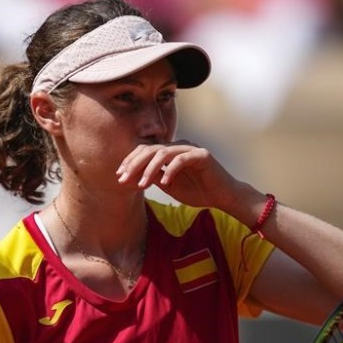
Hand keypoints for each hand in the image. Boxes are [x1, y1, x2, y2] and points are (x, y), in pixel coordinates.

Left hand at [117, 142, 238, 209]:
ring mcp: (190, 149)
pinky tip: (164, 184)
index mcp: (169, 152)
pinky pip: (181, 160)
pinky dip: (170, 171)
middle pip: (150, 149)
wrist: (222, 196)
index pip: (145, 150)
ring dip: (149, 169)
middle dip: (134, 164)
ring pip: (163, 153)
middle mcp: (178, 146)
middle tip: (124, 179)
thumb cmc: (197, 191)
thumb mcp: (169, 185)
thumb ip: (153, 178)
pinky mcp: (202, 155)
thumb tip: (132, 177)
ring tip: (142, 185)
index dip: (130, 161)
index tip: (119, 176)